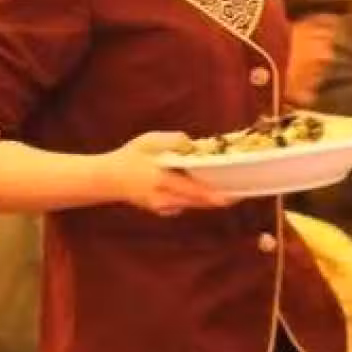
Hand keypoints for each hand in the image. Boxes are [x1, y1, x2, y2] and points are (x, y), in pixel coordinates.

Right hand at [103, 132, 233, 216]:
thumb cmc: (131, 156)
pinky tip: (205, 189)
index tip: (232, 197)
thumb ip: (173, 140)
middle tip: (241, 192)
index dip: (214, 195)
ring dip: (210, 198)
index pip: (193, 191)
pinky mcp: (163, 211)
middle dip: (220, 197)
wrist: (109, 179)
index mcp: (162, 181)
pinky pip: (186, 205)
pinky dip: (197, 198)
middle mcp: (164, 199)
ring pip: (195, 205)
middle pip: (199, 202)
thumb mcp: (149, 140)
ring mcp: (163, 208)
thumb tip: (193, 145)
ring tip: (230, 190)